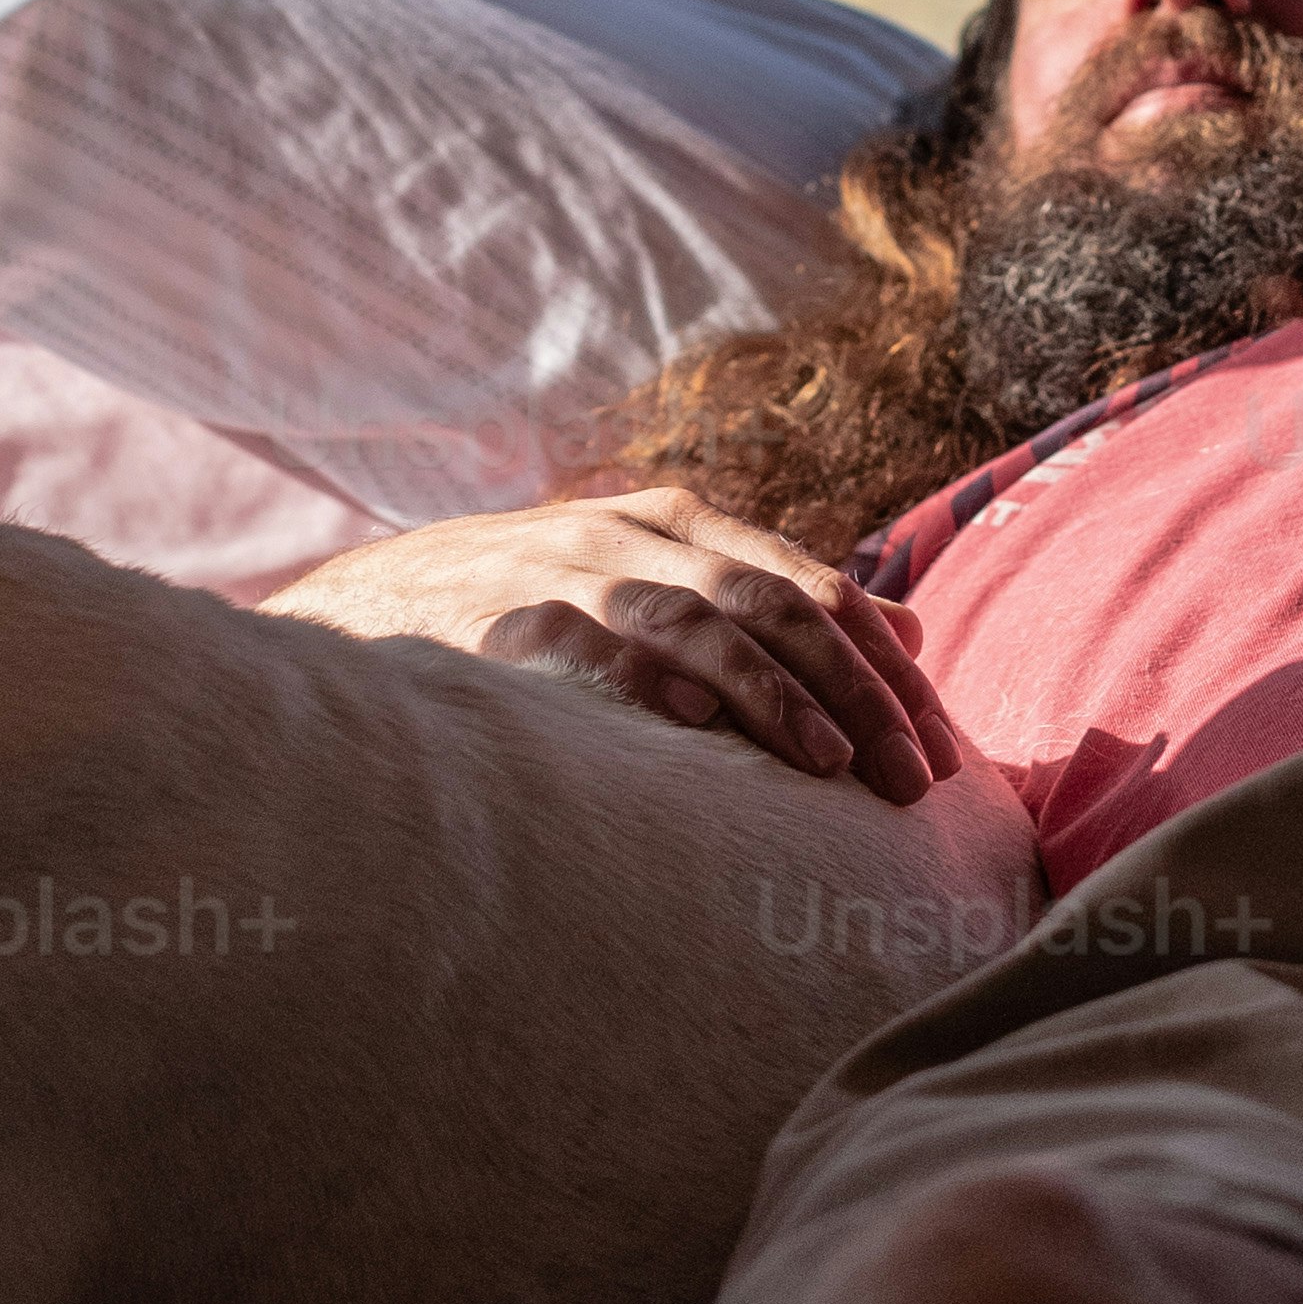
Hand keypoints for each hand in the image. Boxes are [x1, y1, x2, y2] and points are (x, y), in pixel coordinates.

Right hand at [262, 490, 957, 795]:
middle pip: (771, 605)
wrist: (362, 605)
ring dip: (769, 691)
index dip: (882, 668)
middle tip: (910, 778)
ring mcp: (563, 571)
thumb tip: (906, 636)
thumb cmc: (532, 608)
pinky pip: (580, 642)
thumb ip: (767, 604)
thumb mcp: (652, 583)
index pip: (811, 589)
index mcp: (680, 525)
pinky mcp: (497, 616)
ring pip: (692, 619)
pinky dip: (640, 678)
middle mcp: (631, 536)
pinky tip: (692, 726)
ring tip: (828, 763)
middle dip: (853, 692)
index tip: (940, 750)